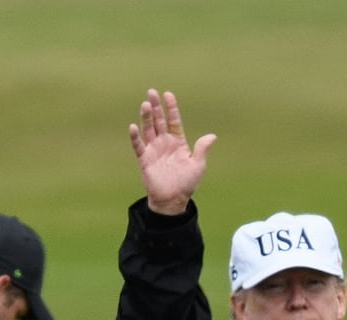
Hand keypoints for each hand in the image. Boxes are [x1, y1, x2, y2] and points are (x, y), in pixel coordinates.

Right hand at [129, 88, 216, 215]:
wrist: (173, 201)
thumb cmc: (186, 184)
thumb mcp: (198, 165)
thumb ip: (202, 149)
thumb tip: (212, 136)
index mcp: (177, 141)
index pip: (173, 120)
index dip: (171, 108)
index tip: (168, 95)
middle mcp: (164, 142)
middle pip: (159, 120)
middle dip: (156, 106)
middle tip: (152, 92)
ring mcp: (154, 150)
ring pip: (148, 129)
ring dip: (146, 117)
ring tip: (145, 104)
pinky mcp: (145, 160)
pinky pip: (139, 146)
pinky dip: (135, 137)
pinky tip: (134, 127)